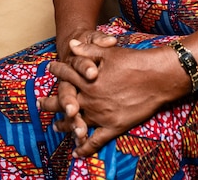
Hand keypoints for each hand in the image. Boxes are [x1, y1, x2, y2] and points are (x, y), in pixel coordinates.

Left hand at [41, 39, 189, 157]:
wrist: (157, 77)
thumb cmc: (134, 61)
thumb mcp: (109, 51)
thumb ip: (87, 50)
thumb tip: (71, 45)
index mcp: (88, 80)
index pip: (67, 75)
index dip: (58, 71)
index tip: (51, 69)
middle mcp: (91, 99)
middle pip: (66, 101)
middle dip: (51, 102)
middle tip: (40, 103)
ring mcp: (101, 115)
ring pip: (77, 123)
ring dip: (64, 125)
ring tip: (55, 126)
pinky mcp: (113, 127)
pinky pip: (95, 141)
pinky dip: (84, 147)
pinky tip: (77, 151)